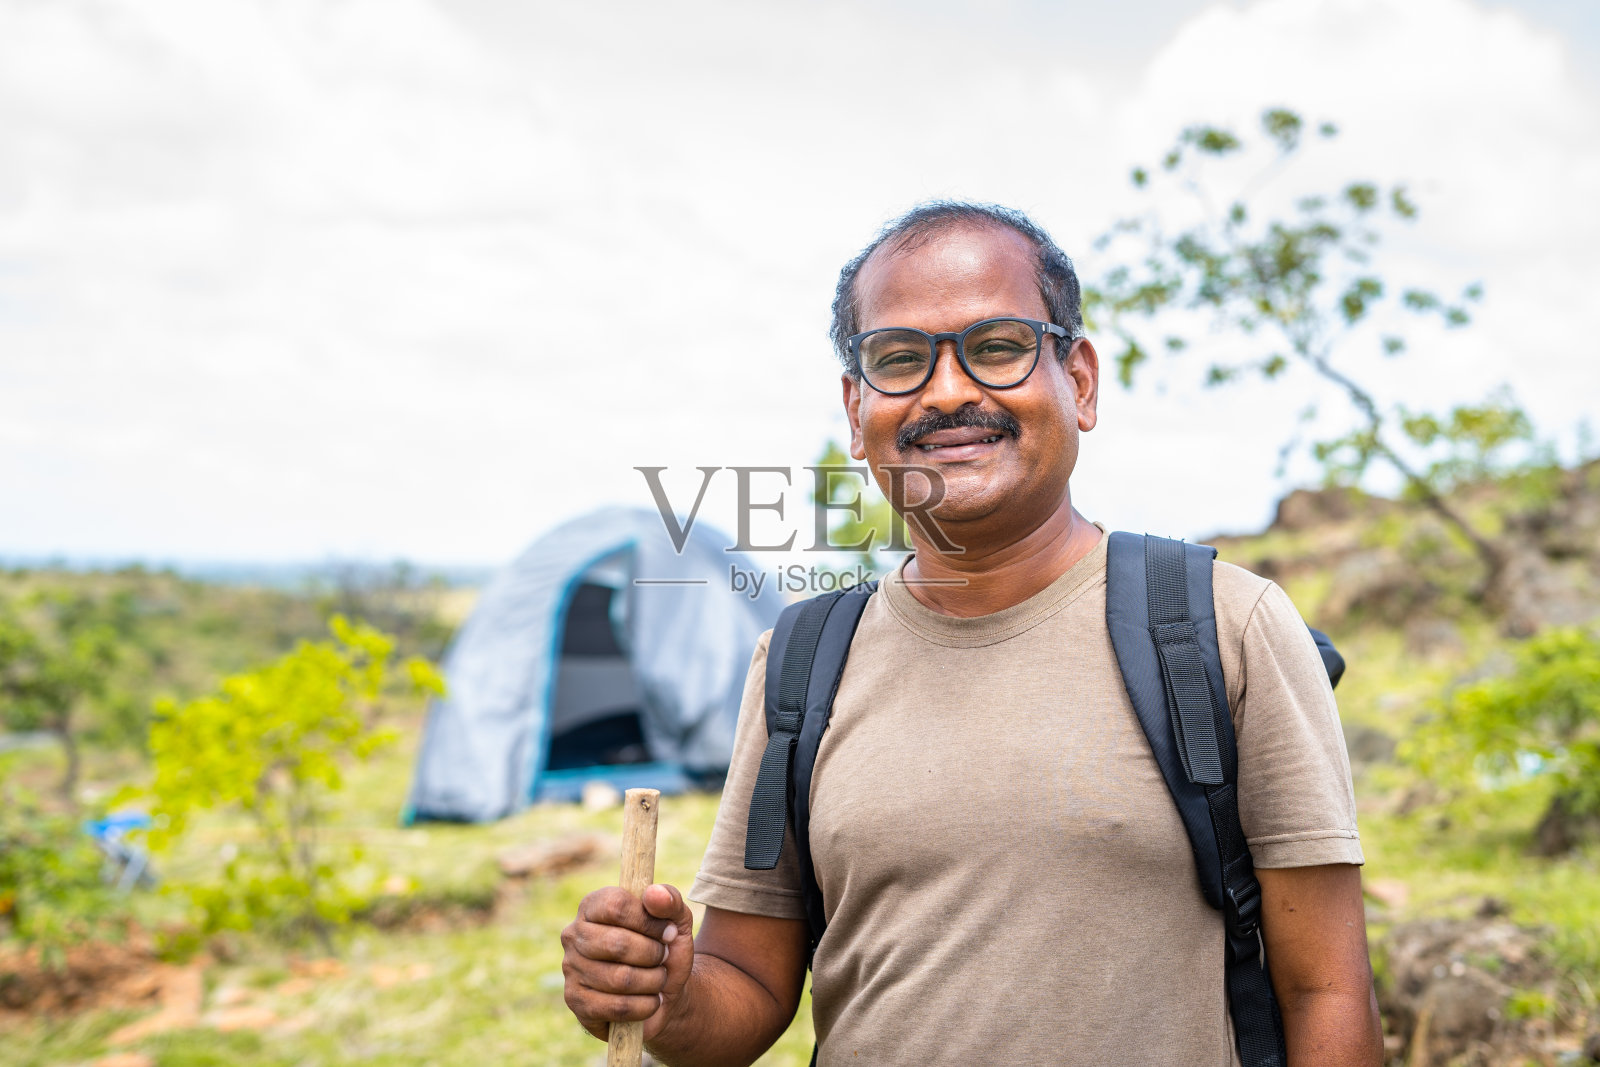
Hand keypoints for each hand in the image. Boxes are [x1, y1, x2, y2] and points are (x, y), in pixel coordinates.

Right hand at [561, 882, 696, 1042]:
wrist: (664, 992)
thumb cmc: (664, 949)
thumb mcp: (676, 920)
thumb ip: (670, 900)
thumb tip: (654, 894)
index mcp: (593, 905)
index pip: (616, 906)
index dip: (649, 922)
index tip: (669, 932)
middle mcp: (574, 934)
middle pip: (617, 943)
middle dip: (653, 954)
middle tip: (664, 958)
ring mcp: (571, 968)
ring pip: (621, 979)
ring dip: (653, 981)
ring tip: (659, 979)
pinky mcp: (576, 1001)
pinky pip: (617, 1007)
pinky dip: (645, 1006)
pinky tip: (650, 1000)